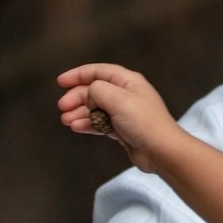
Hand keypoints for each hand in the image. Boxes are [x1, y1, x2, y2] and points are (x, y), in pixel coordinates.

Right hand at [57, 63, 177, 171]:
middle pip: (95, 90)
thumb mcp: (118, 99)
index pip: (99, 71)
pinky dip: (88, 124)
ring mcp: (124, 112)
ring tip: (66, 120)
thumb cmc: (142, 121)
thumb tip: (89, 94)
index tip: (60, 82)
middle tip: (62, 107)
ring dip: (79, 112)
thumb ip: (98, 90)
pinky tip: (77, 127)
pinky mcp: (122, 129)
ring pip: (95, 108)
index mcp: (128, 81)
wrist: (161, 150)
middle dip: (77, 97)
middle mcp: (126, 94)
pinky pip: (100, 122)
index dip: (78, 74)